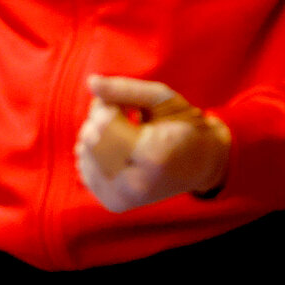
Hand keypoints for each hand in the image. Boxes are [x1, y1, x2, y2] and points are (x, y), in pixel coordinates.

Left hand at [74, 75, 230, 212]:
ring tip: (126, 135)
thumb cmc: (183, 125)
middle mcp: (135, 185)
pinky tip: (119, 151)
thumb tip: (91, 81)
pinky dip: (95, 155)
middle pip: (90, 139)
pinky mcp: (113, 203)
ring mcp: (123, 198)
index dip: (109, 106)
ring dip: (98, 137)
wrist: (201, 164)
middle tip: (127, 118)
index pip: (102, 125)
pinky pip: (84, 169)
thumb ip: (125, 89)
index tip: (128, 106)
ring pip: (83, 154)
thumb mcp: (162, 99)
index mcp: (152, 157)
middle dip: (101, 120)